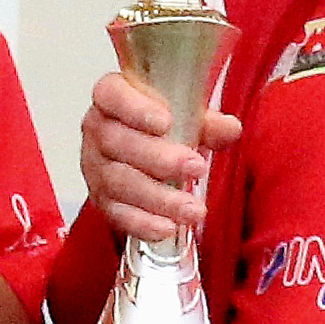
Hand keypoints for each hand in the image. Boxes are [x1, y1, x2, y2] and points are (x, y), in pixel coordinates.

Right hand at [80, 66, 225, 251]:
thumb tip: (228, 129)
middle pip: (117, 143)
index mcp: (112, 97)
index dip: (136, 109)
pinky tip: (167, 227)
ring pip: (119, 183)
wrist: (147, 149)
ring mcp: (95, 166)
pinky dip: (143, 223)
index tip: (166, 123)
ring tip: (192, 209)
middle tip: (195, 167)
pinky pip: (117, 213)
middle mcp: (98, 130)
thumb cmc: (163, 125)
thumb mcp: (188, 114)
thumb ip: (207, 121)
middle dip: (158, 159)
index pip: (113, 95)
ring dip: (158, 198)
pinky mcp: (102, 198)